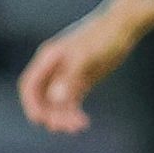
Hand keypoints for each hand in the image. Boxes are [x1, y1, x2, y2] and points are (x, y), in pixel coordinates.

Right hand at [19, 9, 139, 133]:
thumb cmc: (103, 37)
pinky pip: (72, 100)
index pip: (30, 85)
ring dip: (63, 116)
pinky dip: (74, 112)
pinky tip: (83, 122)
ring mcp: (69, 73)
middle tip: (64, 127)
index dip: (31, 103)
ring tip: (77, 126)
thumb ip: (70, 78)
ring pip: (58, 101)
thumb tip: (56, 98)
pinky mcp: (82, 79)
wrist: (124, 25)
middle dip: (50, 113)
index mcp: (49, 58)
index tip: (39, 120)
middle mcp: (55, 67)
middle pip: (43, 97)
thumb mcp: (86, 58)